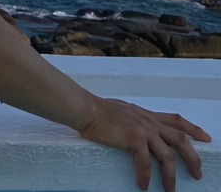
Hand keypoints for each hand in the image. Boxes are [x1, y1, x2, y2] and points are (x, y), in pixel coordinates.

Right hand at [78, 97, 211, 191]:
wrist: (85, 108)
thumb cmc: (97, 110)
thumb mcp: (122, 111)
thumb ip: (133, 119)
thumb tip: (133, 130)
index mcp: (146, 114)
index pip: (175, 120)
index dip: (193, 129)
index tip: (206, 137)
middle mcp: (148, 120)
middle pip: (180, 139)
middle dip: (193, 158)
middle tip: (198, 174)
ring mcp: (143, 129)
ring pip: (168, 156)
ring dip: (172, 176)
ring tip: (171, 190)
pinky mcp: (134, 138)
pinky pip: (145, 163)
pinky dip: (146, 177)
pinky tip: (143, 186)